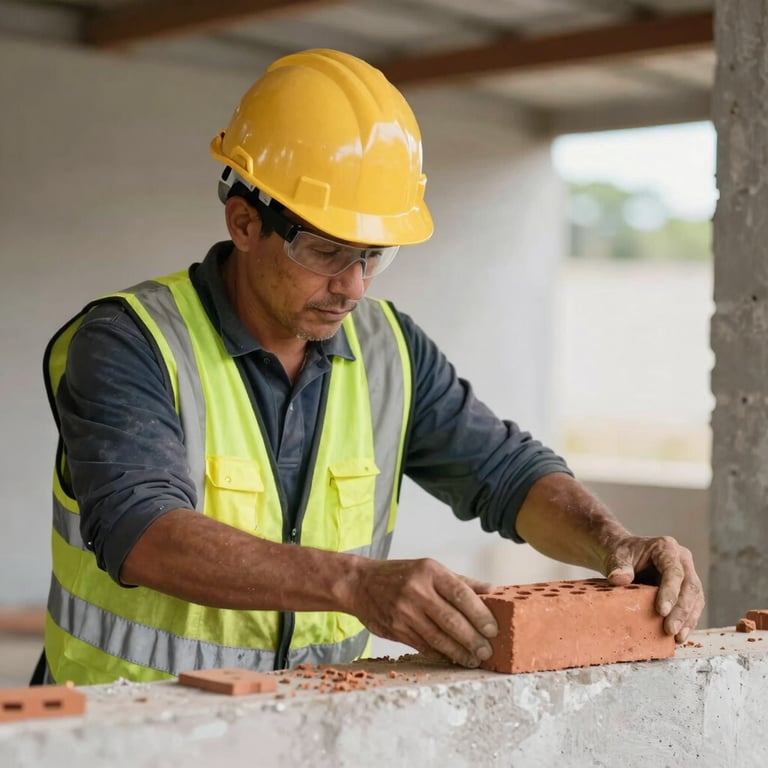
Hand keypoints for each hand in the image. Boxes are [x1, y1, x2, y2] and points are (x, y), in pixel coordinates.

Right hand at [350, 557, 498, 666]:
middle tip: (487, 650)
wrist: (360, 583)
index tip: (493, 629)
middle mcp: (417, 591)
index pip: (461, 594)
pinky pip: (424, 645)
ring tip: (474, 659)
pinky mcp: (396, 629)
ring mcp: (404, 611)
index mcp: (429, 572)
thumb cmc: (401, 575)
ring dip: (459, 652)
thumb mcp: (430, 569)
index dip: (480, 614)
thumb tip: (493, 591)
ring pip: (438, 637)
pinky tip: (453, 658)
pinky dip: (441, 654)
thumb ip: (461, 582)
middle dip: (473, 639)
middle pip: (451, 620)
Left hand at [602, 535, 703, 642]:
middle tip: (670, 630)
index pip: (674, 571)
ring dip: (688, 619)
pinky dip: (688, 622)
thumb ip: (618, 567)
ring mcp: (688, 574)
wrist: (624, 557)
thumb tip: (618, 579)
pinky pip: (693, 606)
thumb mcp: (616, 556)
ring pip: (696, 598)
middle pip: (689, 586)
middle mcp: (682, 559)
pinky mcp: (687, 589)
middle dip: (681, 610)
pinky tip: (679, 636)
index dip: (670, 592)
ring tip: (677, 637)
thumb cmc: (621, 555)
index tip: (661, 611)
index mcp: (666, 547)